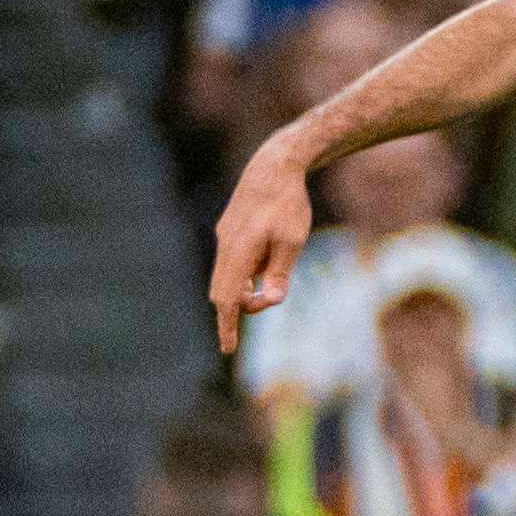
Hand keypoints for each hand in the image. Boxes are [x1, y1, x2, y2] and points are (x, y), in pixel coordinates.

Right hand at [208, 137, 316, 355]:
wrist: (274, 166)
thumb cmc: (288, 203)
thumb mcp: (293, 241)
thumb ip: (280, 272)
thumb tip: (273, 300)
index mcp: (239, 252)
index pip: (229, 299)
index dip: (227, 326)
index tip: (228, 349)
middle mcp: (225, 246)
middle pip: (223, 292)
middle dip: (241, 307)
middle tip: (269, 300)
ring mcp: (223, 237)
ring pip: (226, 277)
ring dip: (245, 287)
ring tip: (274, 269)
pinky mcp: (228, 230)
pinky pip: (231, 262)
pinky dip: (244, 273)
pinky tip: (267, 255)